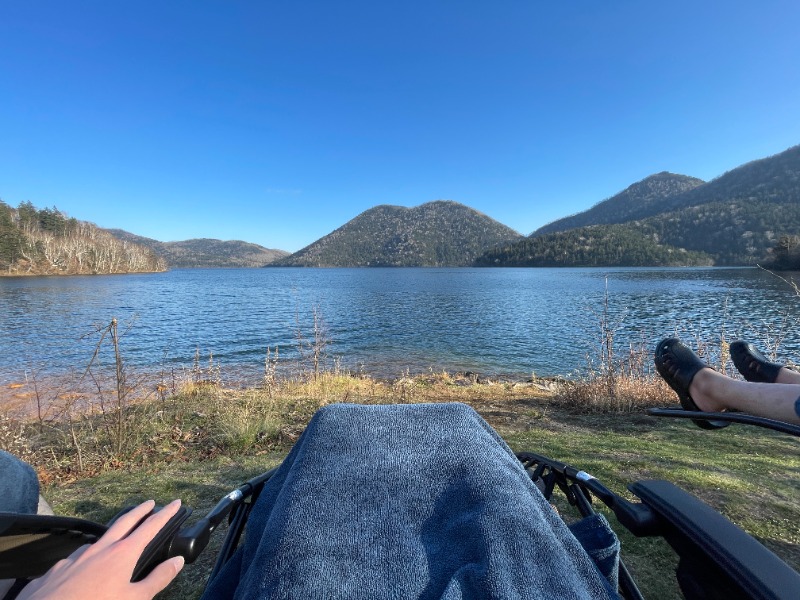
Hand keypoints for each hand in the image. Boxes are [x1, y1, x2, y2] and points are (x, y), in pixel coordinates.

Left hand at [17, 499, 184, 599]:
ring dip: (114, 531)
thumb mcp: (135, 599)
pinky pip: (80, 554)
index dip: (166, 513)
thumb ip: (158, 579)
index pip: (150, 526)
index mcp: (122, 553)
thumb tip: (178, 561)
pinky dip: (91, 553)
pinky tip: (88, 563)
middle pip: (125, 520)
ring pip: (100, 537)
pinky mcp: (60, 567)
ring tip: (121, 533)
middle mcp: (101, 548)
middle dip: (140, 510)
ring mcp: (78, 555)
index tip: (176, 503)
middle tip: (151, 502)